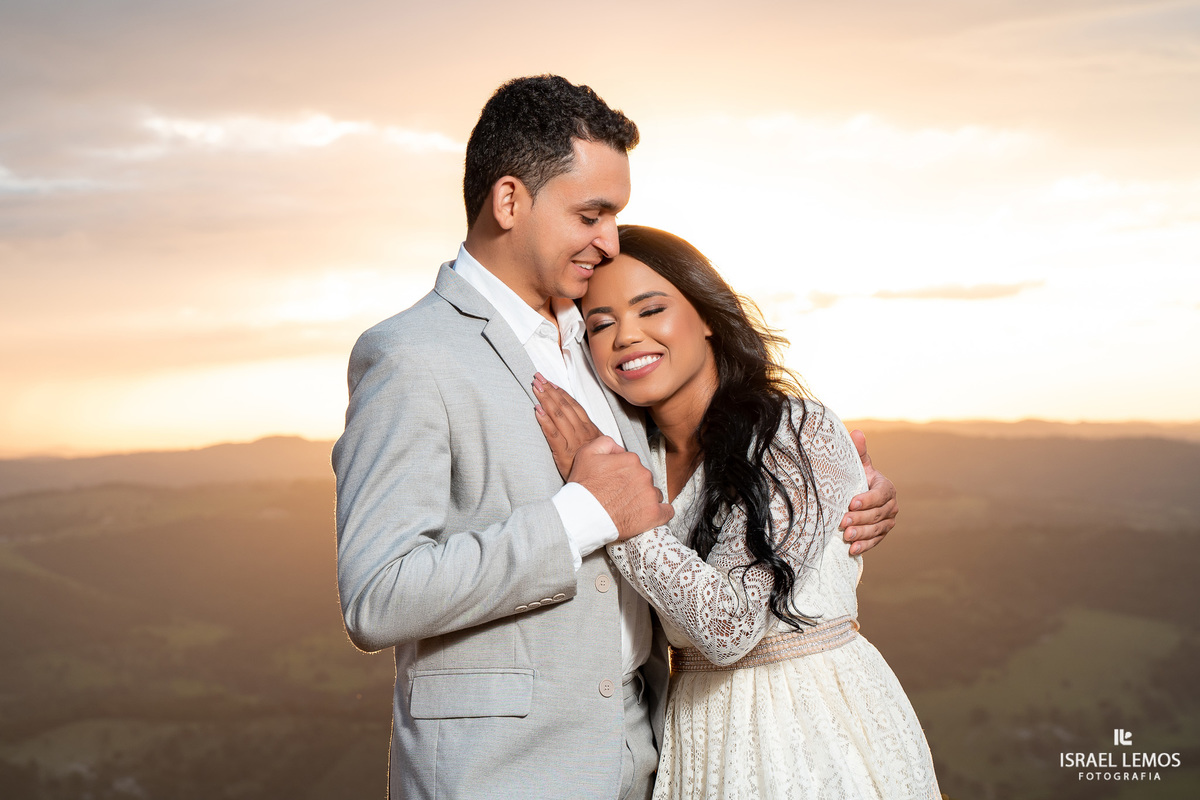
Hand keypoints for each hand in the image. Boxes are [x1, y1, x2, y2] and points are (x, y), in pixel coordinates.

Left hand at [533, 373, 602, 479]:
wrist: (599, 485)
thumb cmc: (597, 467)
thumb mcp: (600, 447)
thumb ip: (592, 435)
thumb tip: (584, 424)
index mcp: (589, 429)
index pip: (573, 406)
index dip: (560, 393)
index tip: (550, 382)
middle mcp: (581, 432)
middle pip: (564, 407)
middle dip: (550, 391)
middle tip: (538, 378)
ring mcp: (572, 441)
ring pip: (558, 416)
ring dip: (546, 400)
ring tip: (536, 388)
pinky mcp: (563, 453)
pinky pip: (552, 435)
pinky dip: (544, 421)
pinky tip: (537, 411)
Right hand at [567, 436, 673, 540]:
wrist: (582, 516)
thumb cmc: (583, 488)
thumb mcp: (586, 454)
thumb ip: (606, 442)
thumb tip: (620, 448)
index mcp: (631, 460)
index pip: (635, 465)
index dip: (624, 473)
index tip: (616, 482)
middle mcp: (644, 475)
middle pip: (645, 479)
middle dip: (635, 486)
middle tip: (619, 496)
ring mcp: (650, 495)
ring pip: (655, 494)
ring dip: (645, 499)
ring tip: (629, 508)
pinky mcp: (653, 514)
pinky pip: (667, 511)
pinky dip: (660, 513)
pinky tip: (649, 514)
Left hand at [840, 429, 897, 554]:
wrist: (855, 496)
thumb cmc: (855, 477)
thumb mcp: (856, 464)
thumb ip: (857, 451)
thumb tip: (856, 432)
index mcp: (886, 487)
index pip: (880, 494)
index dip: (867, 499)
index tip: (851, 503)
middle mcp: (891, 505)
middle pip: (877, 514)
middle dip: (860, 519)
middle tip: (843, 522)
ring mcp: (888, 521)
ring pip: (877, 529)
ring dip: (862, 534)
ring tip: (846, 536)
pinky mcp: (881, 534)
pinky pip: (875, 541)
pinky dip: (865, 546)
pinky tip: (853, 549)